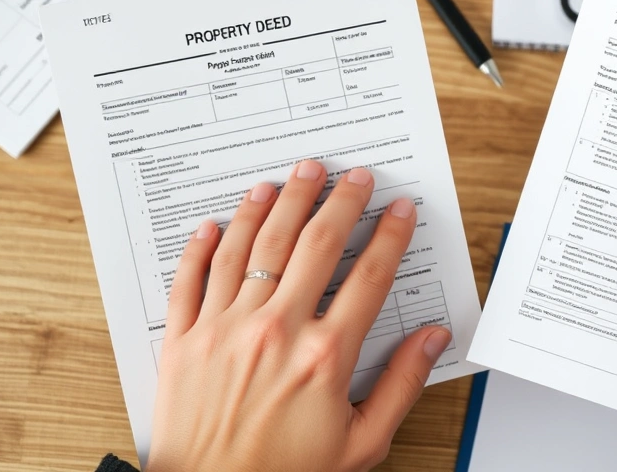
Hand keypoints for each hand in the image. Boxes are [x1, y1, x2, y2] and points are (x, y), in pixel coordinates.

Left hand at [147, 161, 451, 471]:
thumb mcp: (362, 442)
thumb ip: (401, 385)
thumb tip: (432, 338)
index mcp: (324, 356)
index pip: (369, 275)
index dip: (390, 235)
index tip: (399, 210)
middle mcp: (275, 331)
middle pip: (314, 244)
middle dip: (339, 200)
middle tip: (351, 174)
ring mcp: (225, 330)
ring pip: (252, 246)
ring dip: (275, 204)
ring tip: (291, 177)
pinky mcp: (184, 340)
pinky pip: (191, 278)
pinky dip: (202, 245)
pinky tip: (216, 221)